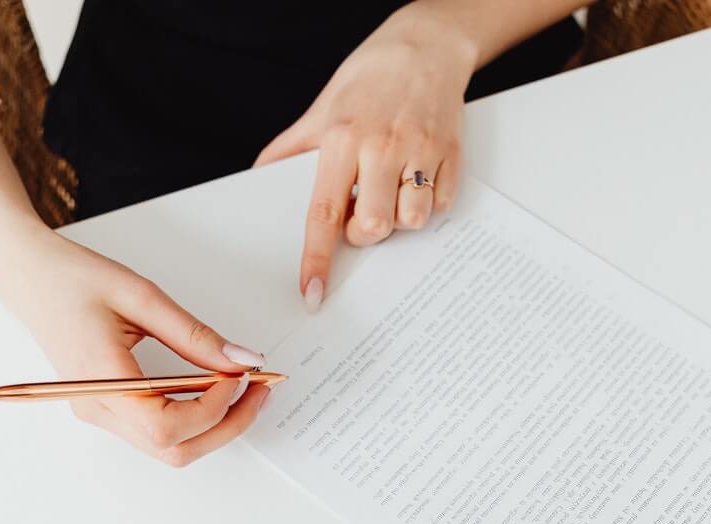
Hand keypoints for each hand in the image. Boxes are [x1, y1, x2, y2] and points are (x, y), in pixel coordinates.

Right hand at [0, 228, 270, 466]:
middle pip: (174, 450)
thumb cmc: (74, 279)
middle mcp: (98, 409)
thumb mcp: (142, 297)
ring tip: (242, 387)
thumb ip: (195, 335)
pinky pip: (158, 430)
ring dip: (213, 425)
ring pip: (169, 448)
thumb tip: (242, 361)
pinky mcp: (107, 407)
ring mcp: (100, 413)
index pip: (168, 427)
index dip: (215, 408)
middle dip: (227, 426)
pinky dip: (194, 417)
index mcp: (101, 381)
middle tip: (260, 390)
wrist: (29, 276)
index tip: (241, 375)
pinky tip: (213, 388)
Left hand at [254, 6, 477, 310]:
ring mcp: (420, 151)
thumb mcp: (322, 107)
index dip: (316, 259)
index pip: (322, 213)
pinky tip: (417, 179)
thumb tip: (258, 179)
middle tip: (360, 211)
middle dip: (363, 233)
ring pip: (411, 222)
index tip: (312, 293)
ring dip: (398, 220)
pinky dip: (428, 203)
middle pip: (372, 228)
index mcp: (342, 139)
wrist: (426, 43)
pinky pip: (441, 205)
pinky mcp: (452, 154)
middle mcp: (382, 148)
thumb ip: (291, 148)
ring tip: (391, 193)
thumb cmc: (370, 76)